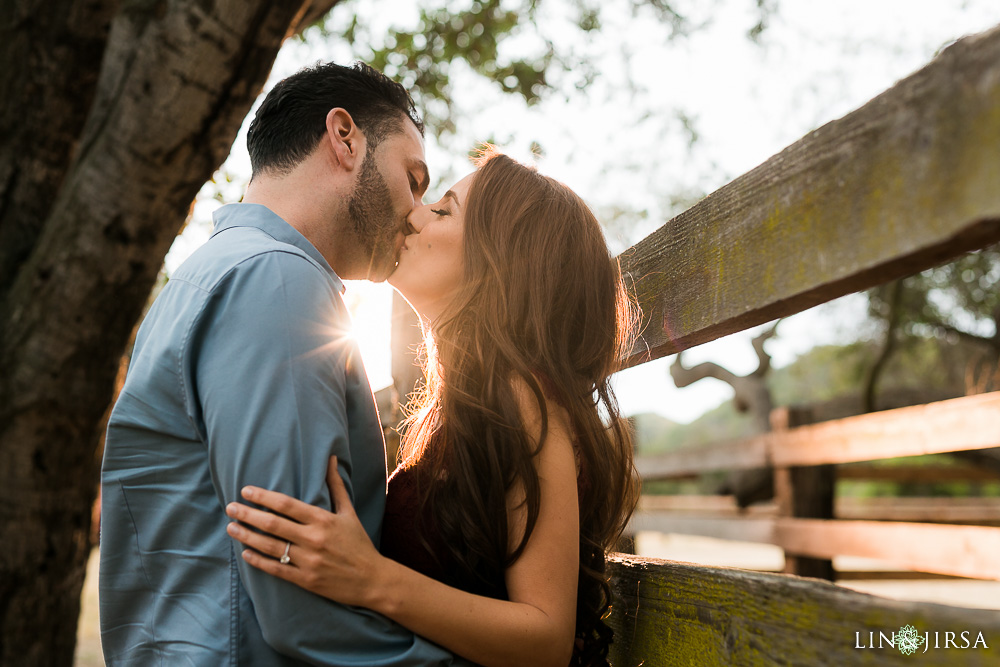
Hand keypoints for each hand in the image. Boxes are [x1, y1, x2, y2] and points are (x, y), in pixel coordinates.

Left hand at [225, 456, 387, 607]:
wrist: (372, 579)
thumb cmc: (359, 543)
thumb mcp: (349, 512)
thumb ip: (336, 486)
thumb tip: (330, 458)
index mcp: (323, 520)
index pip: (287, 505)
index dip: (263, 497)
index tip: (246, 491)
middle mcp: (314, 539)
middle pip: (273, 524)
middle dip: (248, 515)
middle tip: (230, 508)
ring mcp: (308, 561)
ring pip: (270, 547)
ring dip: (247, 537)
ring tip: (231, 528)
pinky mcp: (305, 580)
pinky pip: (276, 569)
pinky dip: (258, 561)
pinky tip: (245, 553)